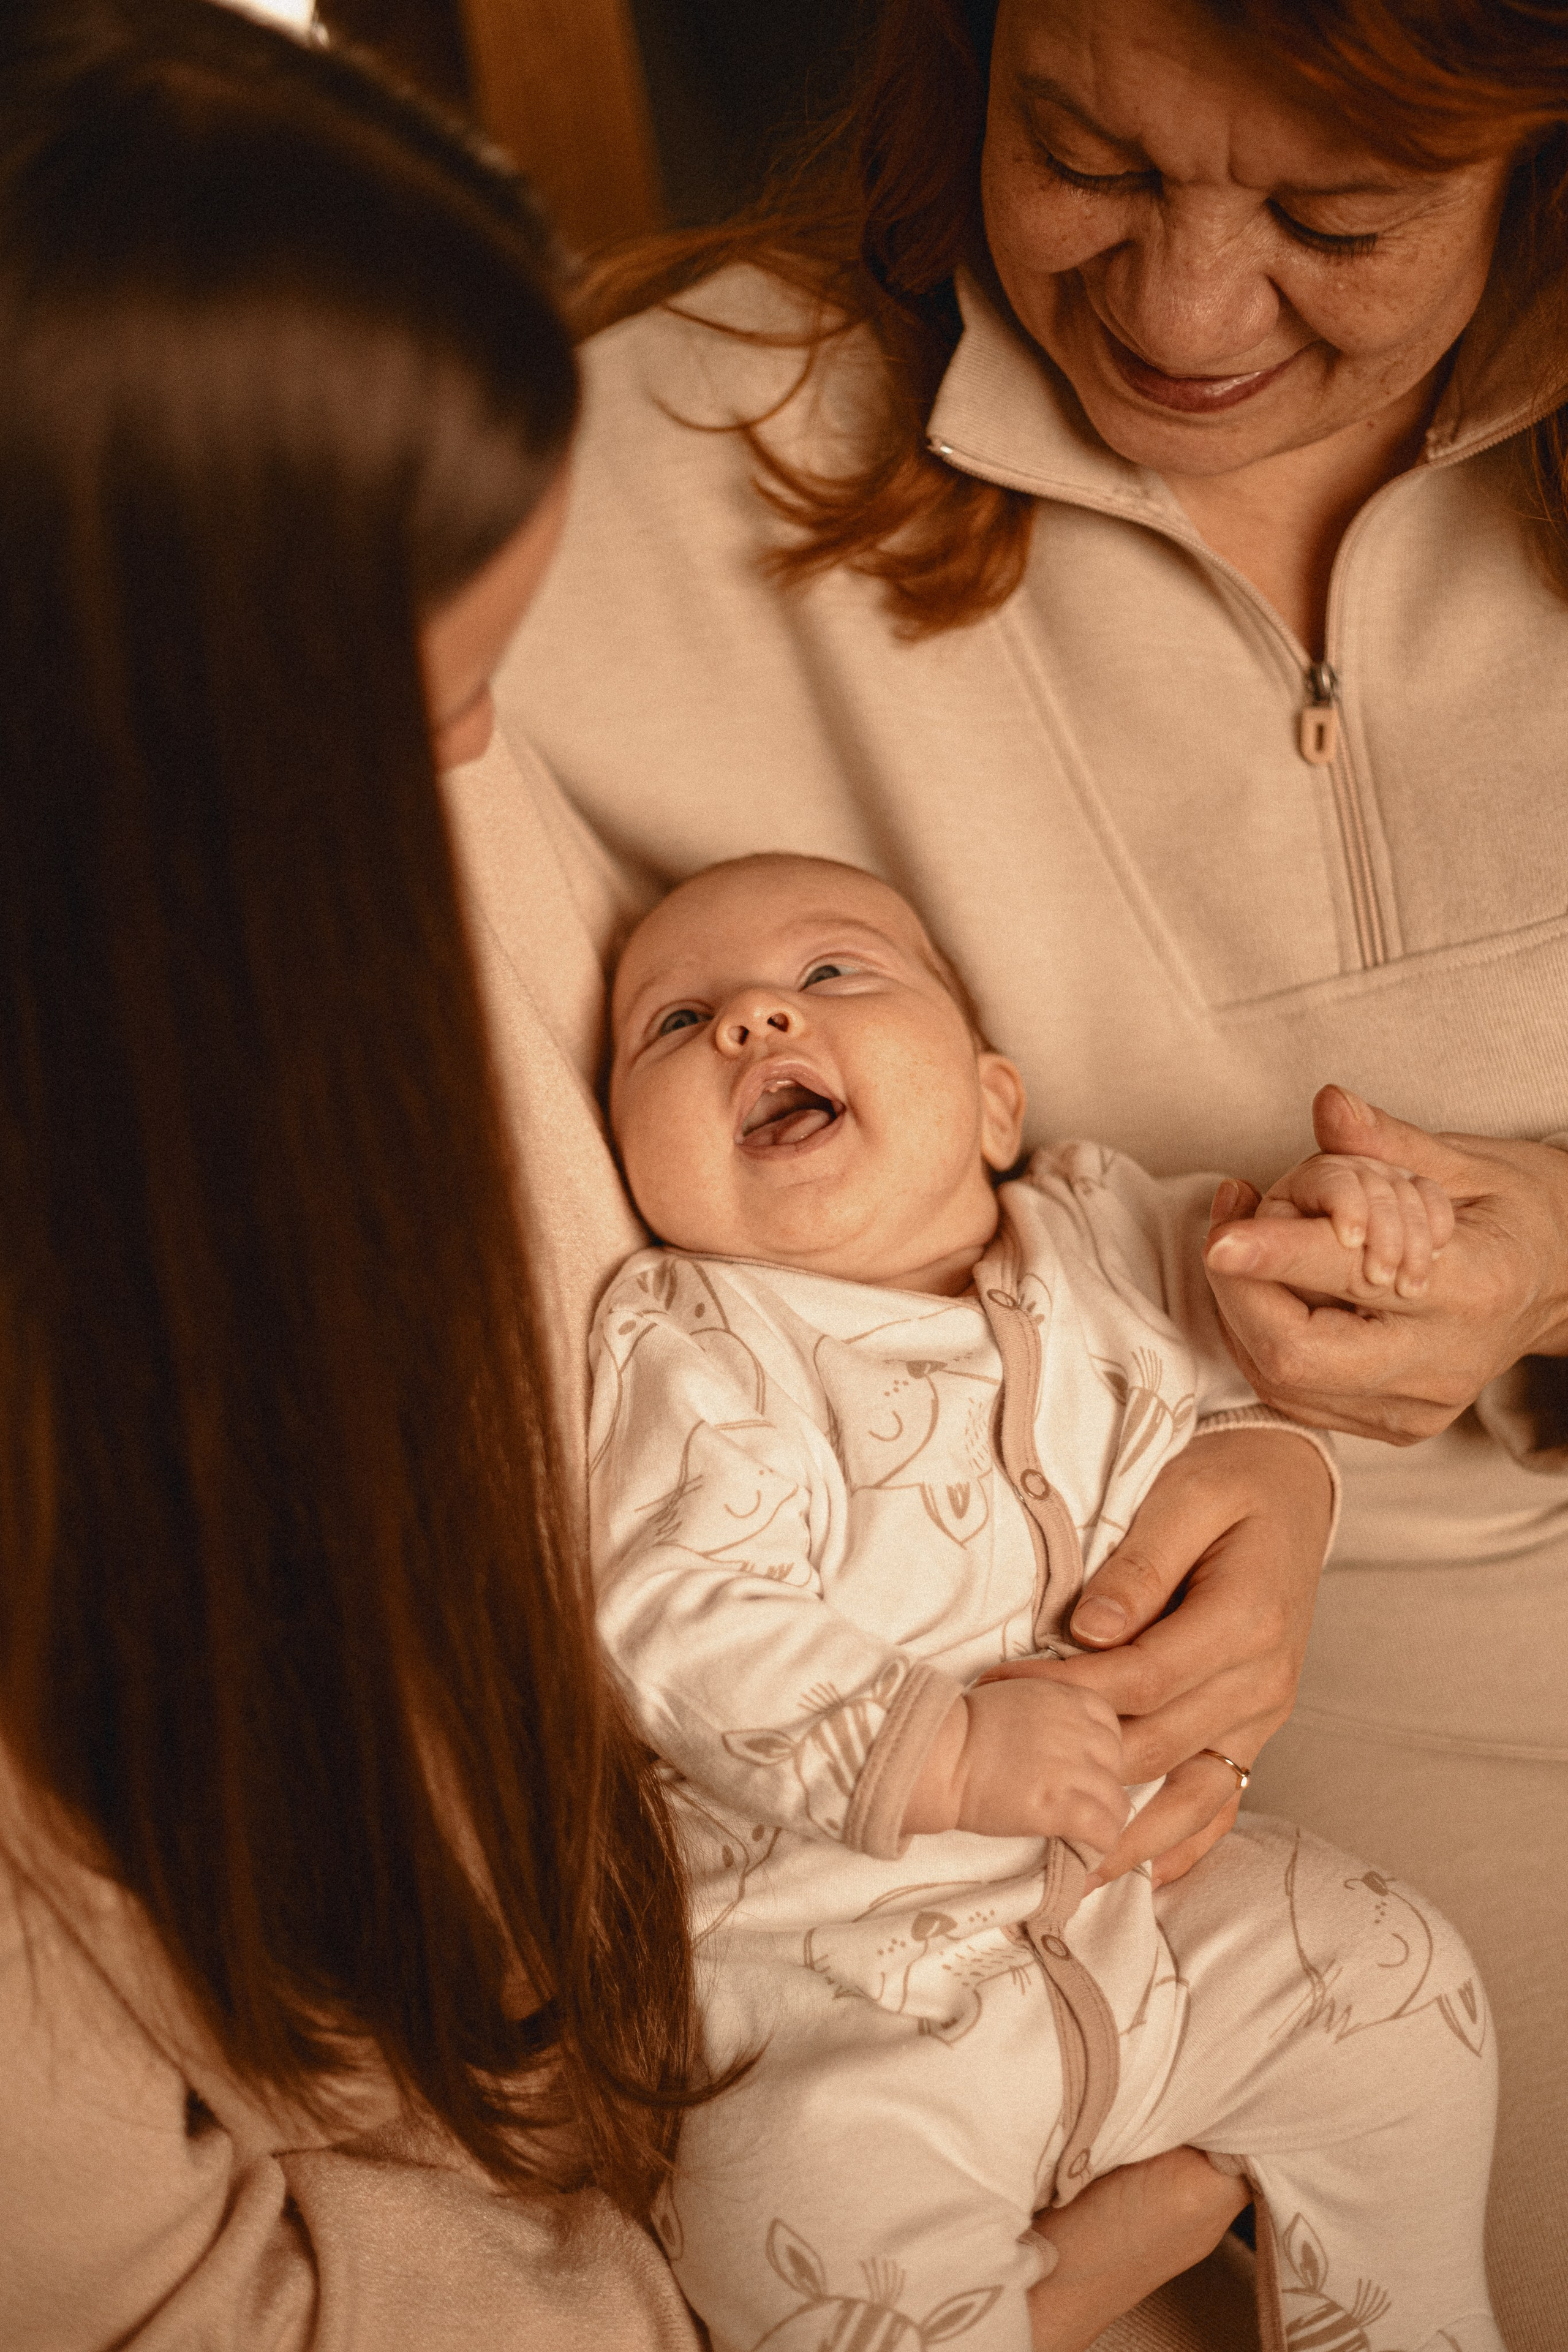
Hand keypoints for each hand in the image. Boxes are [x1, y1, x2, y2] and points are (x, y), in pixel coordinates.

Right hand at [900, 1677, 1125, 1855]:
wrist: (937, 1755)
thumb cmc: (965, 1728)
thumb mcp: (1019, 1697)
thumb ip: (1054, 1713)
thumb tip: (1071, 1741)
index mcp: (1069, 1698)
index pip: (1111, 1729)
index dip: (1098, 1754)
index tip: (1079, 1769)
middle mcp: (1077, 1729)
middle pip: (1117, 1766)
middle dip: (1101, 1785)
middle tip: (1075, 1801)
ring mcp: (1071, 1769)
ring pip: (1116, 1803)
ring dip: (1102, 1820)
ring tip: (1083, 1832)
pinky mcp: (1059, 1806)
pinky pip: (1103, 1831)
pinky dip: (1099, 1845)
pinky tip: (1084, 1849)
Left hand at [982, 1427, 1331, 1888]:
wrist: (1293, 1484)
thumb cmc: (1233, 1481)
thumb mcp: (1187, 1496)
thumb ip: (1140, 1565)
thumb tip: (1090, 1631)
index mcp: (1243, 1622)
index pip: (1138, 1680)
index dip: (1065, 1695)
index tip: (997, 1696)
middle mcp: (1260, 1680)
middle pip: (1155, 1745)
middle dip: (1076, 1769)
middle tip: (1005, 1787)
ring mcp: (1263, 1711)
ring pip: (1191, 1794)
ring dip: (1130, 1836)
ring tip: (1067, 1876)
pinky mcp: (1256, 1723)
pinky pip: (1227, 1797)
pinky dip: (1189, 1841)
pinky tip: (1149, 1875)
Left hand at [1205, 1086, 1567, 1442]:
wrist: (1563, 1284)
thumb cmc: (1512, 1213)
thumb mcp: (1467, 1163)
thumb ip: (1389, 1142)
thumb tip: (1328, 1107)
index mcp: (1474, 1285)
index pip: (1352, 1276)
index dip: (1277, 1255)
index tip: (1221, 1240)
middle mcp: (1445, 1360)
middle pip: (1298, 1354)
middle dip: (1239, 1293)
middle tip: (1227, 1228)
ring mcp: (1418, 1405)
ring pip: (1283, 1383)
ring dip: (1242, 1314)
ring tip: (1246, 1246)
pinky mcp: (1396, 1425)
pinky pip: (1296, 1398)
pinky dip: (1263, 1342)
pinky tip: (1268, 1291)